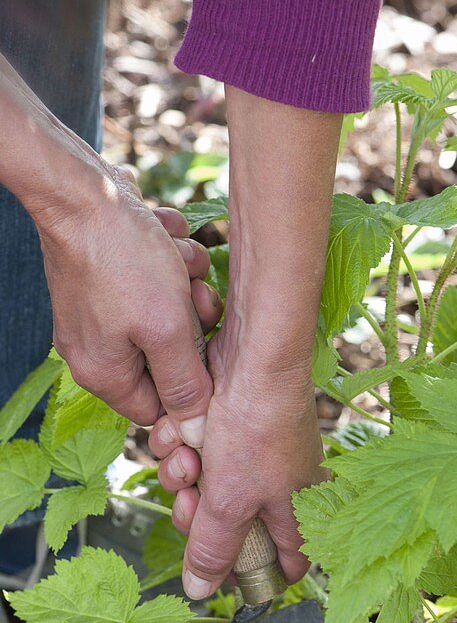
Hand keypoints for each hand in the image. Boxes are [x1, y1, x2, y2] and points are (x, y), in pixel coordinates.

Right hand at [35, 165, 214, 440]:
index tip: (208, 352)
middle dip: (191, 322)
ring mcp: (102, 312)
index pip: (160, 409)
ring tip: (177, 257)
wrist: (82, 189)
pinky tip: (163, 235)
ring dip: (185, 281)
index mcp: (106, 374)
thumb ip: (185, 384)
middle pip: (169, 358)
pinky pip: (156, 278)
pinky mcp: (110, 278)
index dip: (192, 386)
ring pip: (169, 312)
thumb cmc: (122, 260)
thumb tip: (195, 433)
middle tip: (195, 294)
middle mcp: (98, 349)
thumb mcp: (166, 330)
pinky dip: (167, 255)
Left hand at [149, 339, 325, 597]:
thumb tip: (200, 593)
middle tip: (190, 499)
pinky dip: (181, 444)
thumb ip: (214, 549)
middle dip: (199, 514)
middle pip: (228, 525)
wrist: (252, 353)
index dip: (258, 573)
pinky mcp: (225, 426)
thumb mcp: (230, 500)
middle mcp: (277, 483)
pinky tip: (178, 432)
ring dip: (184, 474)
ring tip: (185, 455)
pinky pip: (195, 452)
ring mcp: (250, 454)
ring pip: (204, 487)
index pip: (288, 560)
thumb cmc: (257, 429)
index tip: (231, 574)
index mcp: (295, 509)